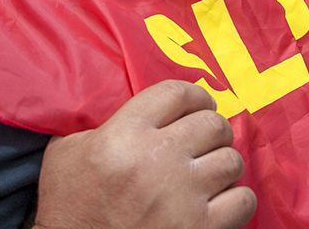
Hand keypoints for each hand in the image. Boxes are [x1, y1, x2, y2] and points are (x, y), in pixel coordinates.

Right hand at [32, 80, 253, 228]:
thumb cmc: (69, 207)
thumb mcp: (66, 153)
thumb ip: (99, 123)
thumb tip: (137, 107)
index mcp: (124, 134)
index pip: (177, 93)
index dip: (194, 96)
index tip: (197, 106)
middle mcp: (158, 158)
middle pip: (212, 123)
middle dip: (212, 130)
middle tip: (205, 142)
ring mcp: (182, 195)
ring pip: (232, 160)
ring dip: (222, 166)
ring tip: (209, 175)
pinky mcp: (200, 228)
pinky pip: (242, 200)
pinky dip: (234, 200)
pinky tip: (217, 203)